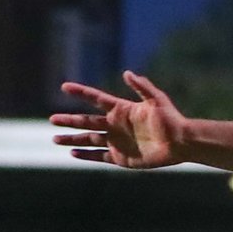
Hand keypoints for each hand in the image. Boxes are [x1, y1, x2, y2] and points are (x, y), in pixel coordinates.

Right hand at [51, 70, 192, 169]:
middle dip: (69, 121)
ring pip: (89, 140)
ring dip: (72, 139)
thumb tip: (127, 73)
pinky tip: (73, 153)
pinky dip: (86, 155)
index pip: (96, 99)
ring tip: (55, 139)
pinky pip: (99, 156)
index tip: (65, 87)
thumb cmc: (170, 119)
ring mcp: (117, 142)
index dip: (81, 93)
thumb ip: (141, 86)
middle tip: (52, 120)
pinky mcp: (121, 158)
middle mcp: (116, 125)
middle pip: (87, 122)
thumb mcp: (156, 99)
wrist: (180, 143)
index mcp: (122, 110)